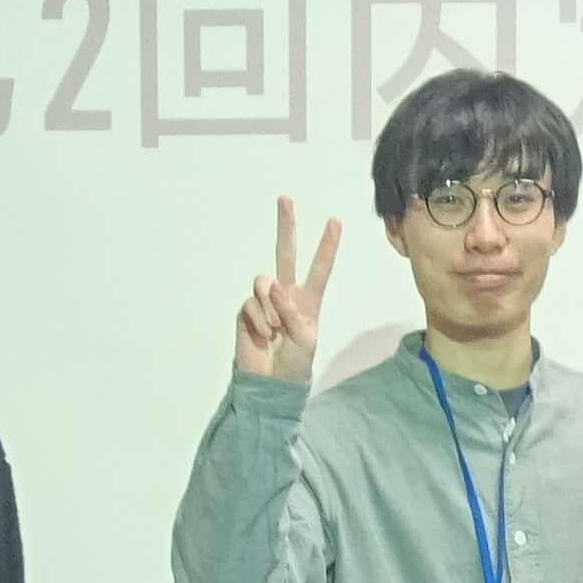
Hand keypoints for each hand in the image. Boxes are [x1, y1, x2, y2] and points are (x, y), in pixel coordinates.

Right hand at [236, 197, 343, 383]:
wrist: (270, 384)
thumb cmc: (295, 365)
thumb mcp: (304, 339)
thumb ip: (291, 311)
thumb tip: (273, 286)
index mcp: (307, 301)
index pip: (319, 269)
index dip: (326, 246)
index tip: (335, 222)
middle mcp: (286, 295)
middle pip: (285, 254)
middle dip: (286, 226)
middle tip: (285, 198)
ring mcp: (264, 301)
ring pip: (264, 282)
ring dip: (270, 306)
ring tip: (274, 330)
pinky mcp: (246, 311)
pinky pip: (251, 303)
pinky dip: (258, 319)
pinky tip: (262, 335)